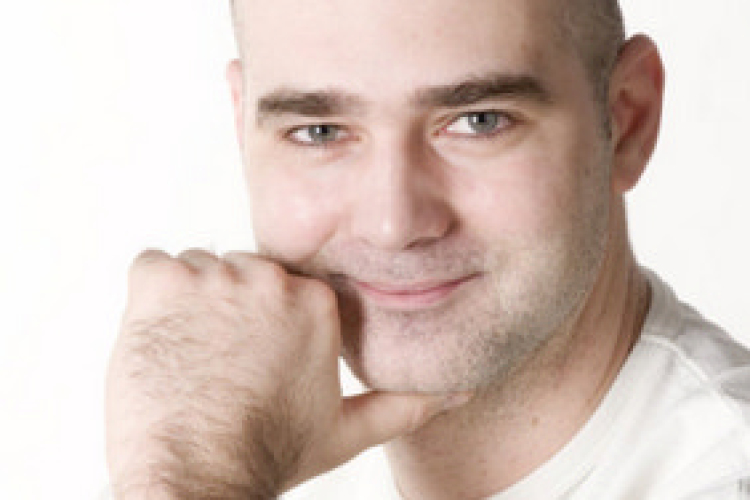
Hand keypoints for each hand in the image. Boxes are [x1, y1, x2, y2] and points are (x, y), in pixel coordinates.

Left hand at [106, 249, 470, 498]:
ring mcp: (214, 276)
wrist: (199, 476)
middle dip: (226, 312)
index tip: (248, 355)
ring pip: (197, 272)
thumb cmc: (268, 453)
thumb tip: (459, 392)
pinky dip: (147, 299)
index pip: (279, 288)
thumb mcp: (348, 430)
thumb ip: (407, 405)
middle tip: (219, 364)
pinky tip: (161, 342)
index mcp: (315, 303)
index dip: (259, 323)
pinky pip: (151, 266)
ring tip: (191, 360)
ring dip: (188, 307)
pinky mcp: (162, 281)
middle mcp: (270, 278)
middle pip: (239, 275)